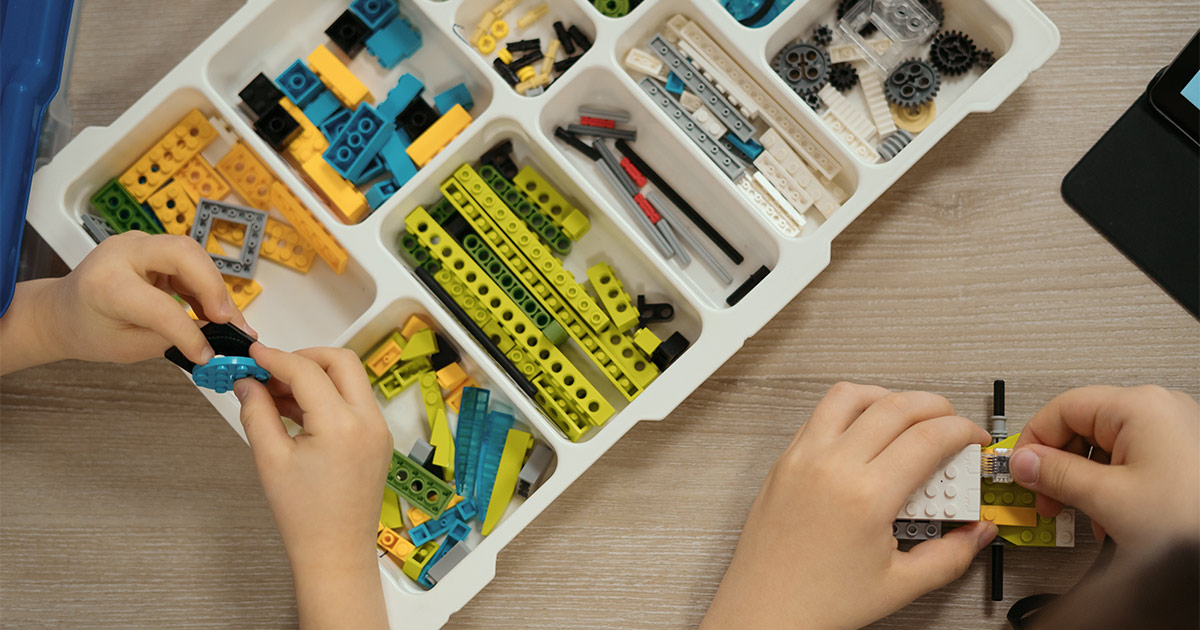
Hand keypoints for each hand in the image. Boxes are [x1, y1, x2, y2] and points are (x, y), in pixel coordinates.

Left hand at [0, 232, 252, 373]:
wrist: (62, 311)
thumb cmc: (88, 329)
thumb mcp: (128, 346)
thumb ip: (171, 339)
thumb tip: (213, 338)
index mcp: (106, 284)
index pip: (161, 305)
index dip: (189, 332)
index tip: (206, 354)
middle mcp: (122, 253)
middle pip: (184, 253)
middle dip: (213, 287)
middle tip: (228, 321)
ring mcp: (139, 244)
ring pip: (193, 254)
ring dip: (215, 288)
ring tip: (228, 322)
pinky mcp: (153, 247)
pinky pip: (190, 261)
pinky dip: (207, 286)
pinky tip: (214, 311)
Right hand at [235, 344, 391, 629]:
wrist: (335, 552)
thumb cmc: (303, 515)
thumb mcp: (270, 459)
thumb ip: (257, 412)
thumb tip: (247, 382)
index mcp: (342, 424)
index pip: (307, 371)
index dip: (276, 358)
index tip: (252, 356)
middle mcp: (369, 420)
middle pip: (341, 362)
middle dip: (304, 358)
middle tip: (271, 370)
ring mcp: (379, 429)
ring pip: (350, 380)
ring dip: (316, 377)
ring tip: (276, 394)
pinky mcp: (378, 439)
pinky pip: (354, 402)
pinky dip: (327, 396)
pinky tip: (295, 410)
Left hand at [701, 383, 996, 629]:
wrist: (763, 611)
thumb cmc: (818, 602)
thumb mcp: (900, 585)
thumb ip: (951, 555)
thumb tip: (978, 532)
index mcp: (865, 496)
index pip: (928, 437)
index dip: (963, 430)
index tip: (974, 440)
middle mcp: (831, 466)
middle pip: (894, 405)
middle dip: (935, 406)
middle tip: (951, 423)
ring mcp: (802, 458)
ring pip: (848, 395)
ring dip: (886, 396)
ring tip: (907, 417)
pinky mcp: (783, 461)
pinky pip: (818, 415)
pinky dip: (848, 411)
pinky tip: (864, 434)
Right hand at [1012, 385, 1199, 546]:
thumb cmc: (1192, 518)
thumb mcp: (1108, 498)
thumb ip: (1056, 475)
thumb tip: (1025, 463)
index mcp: (1139, 406)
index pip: (1061, 408)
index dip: (1033, 441)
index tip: (1021, 470)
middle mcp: (1158, 411)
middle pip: (1082, 428)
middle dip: (1060, 467)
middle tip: (1046, 497)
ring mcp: (1174, 434)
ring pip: (1105, 449)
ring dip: (1086, 483)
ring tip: (1086, 514)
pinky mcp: (1184, 458)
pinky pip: (1131, 463)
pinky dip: (1113, 489)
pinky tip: (1114, 519)